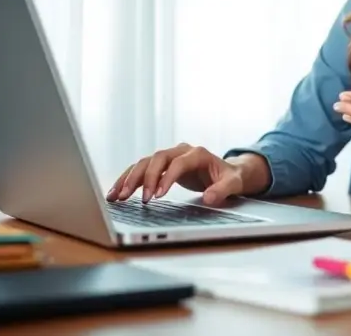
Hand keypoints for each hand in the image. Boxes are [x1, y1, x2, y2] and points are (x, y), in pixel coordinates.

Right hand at [107, 143, 246, 205]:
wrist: (228, 172)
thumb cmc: (230, 177)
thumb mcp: (234, 183)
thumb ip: (223, 190)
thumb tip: (209, 198)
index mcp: (198, 154)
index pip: (178, 163)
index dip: (166, 178)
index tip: (157, 196)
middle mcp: (181, 151)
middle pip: (157, 159)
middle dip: (144, 178)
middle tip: (135, 198)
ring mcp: (170, 157)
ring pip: (144, 162)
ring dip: (129, 178)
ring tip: (117, 196)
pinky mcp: (162, 165)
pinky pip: (141, 170)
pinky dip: (128, 180)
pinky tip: (116, 193)